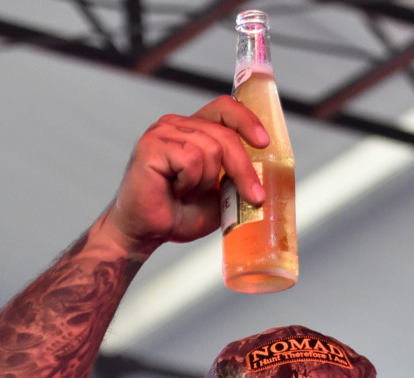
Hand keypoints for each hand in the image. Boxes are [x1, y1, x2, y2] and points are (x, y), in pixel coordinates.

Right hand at [102, 96, 270, 253]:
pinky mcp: (151, 145)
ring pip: (211, 149)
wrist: (147, 232)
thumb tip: (266, 173)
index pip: (224, 109)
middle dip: (243, 169)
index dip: (247, 120)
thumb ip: (237, 177)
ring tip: (187, 193)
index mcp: (194, 130)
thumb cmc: (179, 213)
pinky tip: (175, 190)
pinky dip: (189, 183)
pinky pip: (190, 160)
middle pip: (225, 134)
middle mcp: (177, 125)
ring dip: (206, 181)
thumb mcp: (220, 195)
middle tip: (254, 196)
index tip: (264, 143)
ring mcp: (162, 132)